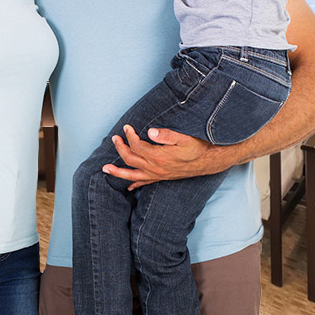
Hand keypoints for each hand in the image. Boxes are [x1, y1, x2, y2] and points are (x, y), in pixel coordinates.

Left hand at [103, 125, 218, 189]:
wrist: (209, 161)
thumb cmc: (197, 147)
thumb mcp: (184, 138)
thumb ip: (166, 135)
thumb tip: (150, 131)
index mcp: (158, 156)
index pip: (136, 145)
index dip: (129, 135)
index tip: (126, 127)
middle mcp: (155, 168)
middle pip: (130, 159)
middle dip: (120, 148)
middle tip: (114, 138)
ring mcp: (157, 174)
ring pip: (132, 175)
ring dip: (117, 172)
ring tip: (104, 169)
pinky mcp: (161, 177)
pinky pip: (144, 182)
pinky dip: (134, 184)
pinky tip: (127, 187)